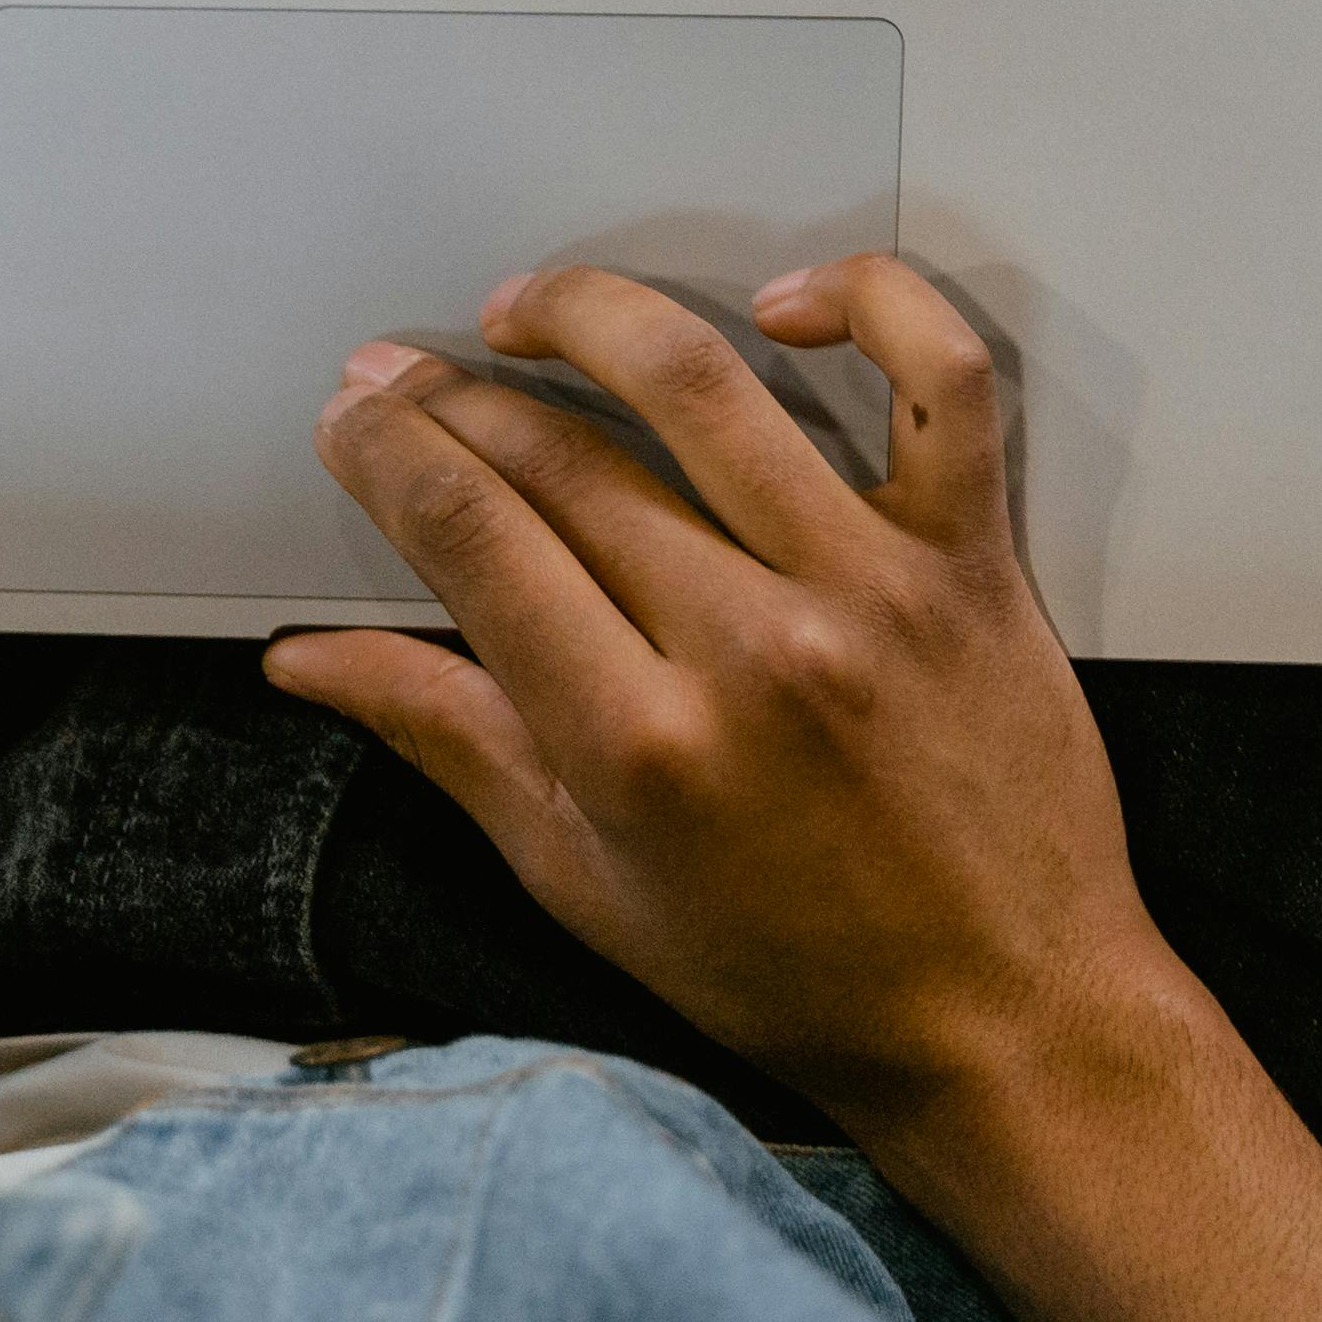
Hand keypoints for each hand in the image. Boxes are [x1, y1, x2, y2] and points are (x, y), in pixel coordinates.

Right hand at [271, 258, 1199, 1141]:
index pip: (473, 539)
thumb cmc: (803, 974)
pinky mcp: (972, 561)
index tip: (354, 418)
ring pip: (708, 386)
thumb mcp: (589, 887)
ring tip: (532, 307)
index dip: (390, 456)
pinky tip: (785, 304)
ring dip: (595, 318)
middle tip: (405, 371)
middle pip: (564, 460)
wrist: (1006, 1018)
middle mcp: (752, 648)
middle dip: (455, 396)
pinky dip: (870, 303)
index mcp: (639, 745)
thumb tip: (315, 659)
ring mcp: (873, 588)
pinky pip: (942, 380)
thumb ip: (455, 744)